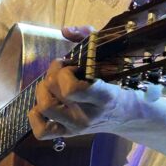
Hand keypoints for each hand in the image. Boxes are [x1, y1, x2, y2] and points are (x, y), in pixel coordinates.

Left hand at [29, 24, 139, 140]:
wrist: (128, 115)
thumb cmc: (118, 83)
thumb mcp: (111, 57)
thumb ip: (89, 37)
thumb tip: (65, 31)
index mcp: (102, 97)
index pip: (72, 90)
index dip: (65, 73)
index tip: (74, 67)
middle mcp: (87, 115)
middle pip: (53, 93)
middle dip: (53, 74)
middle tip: (65, 71)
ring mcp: (75, 127)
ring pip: (44, 107)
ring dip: (44, 90)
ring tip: (55, 85)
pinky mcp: (67, 134)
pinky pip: (40, 131)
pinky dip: (36, 115)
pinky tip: (47, 103)